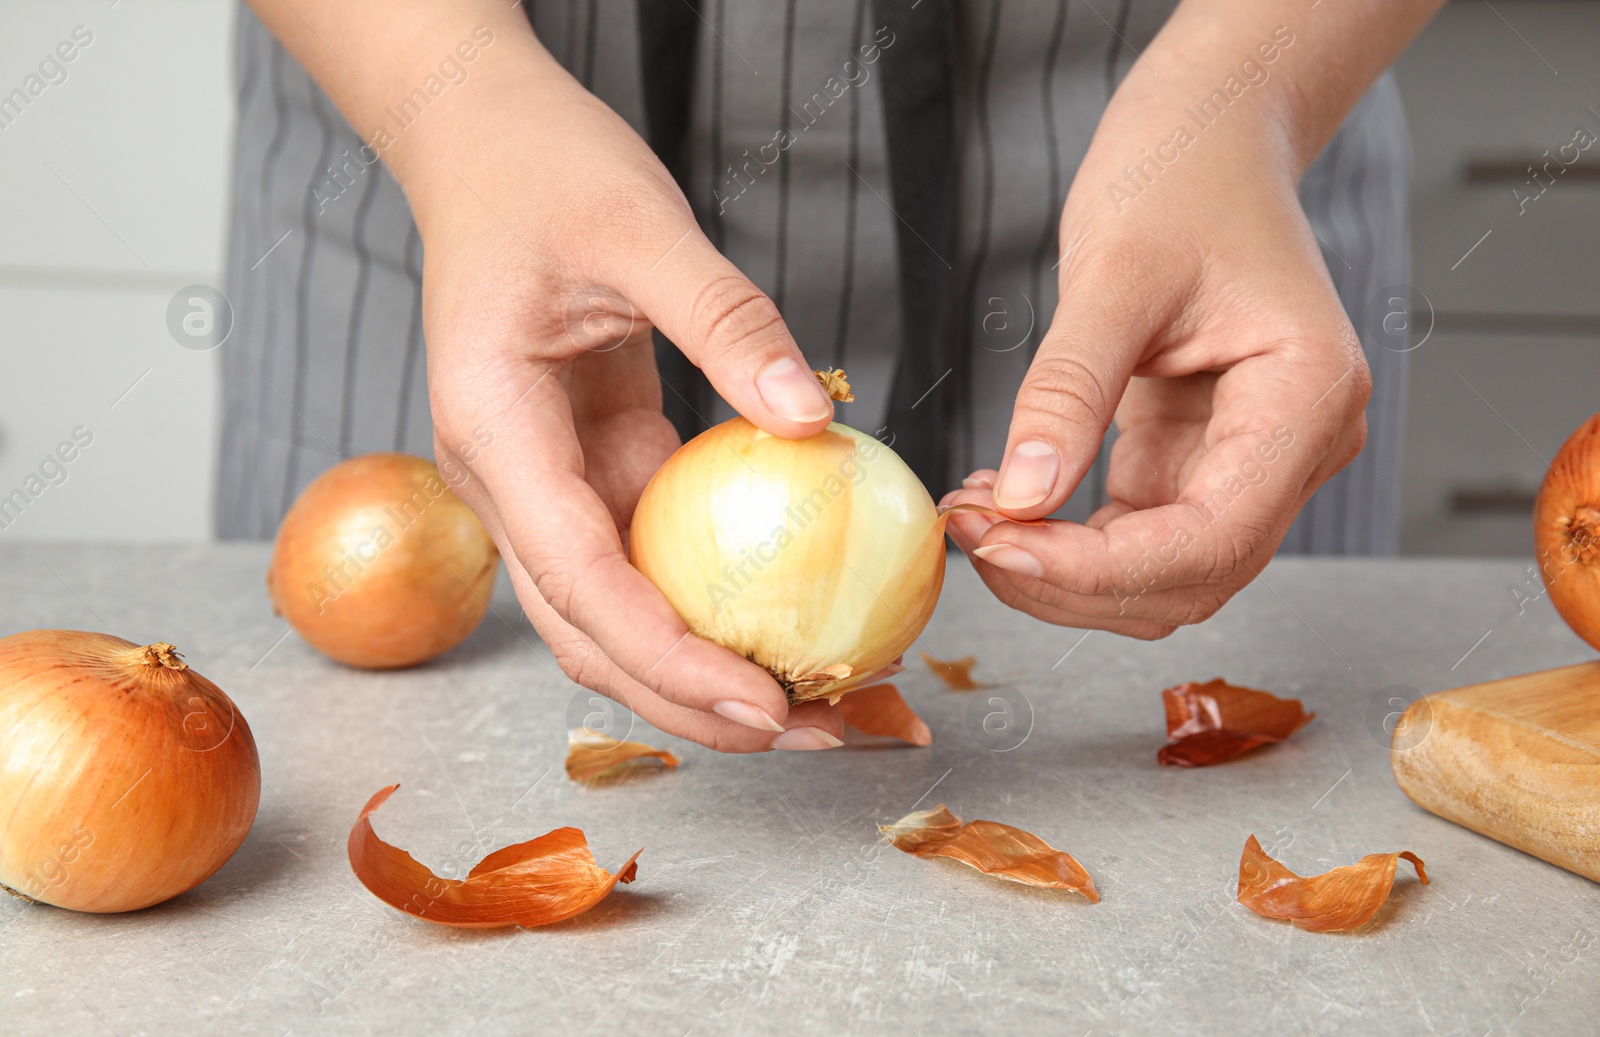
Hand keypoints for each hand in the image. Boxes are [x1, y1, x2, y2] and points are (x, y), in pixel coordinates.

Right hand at [412, 43, 845, 750]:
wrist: (481, 144)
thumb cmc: (542, 172)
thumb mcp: (641, 228)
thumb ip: (725, 320)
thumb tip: (813, 417)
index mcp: (495, 435)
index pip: (580, 581)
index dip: (668, 660)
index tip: (763, 706)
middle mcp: (508, 483)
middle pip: (593, 636)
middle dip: (696, 704)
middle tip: (818, 731)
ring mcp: (547, 484)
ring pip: (623, 614)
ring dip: (711, 668)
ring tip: (823, 699)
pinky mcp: (594, 468)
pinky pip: (657, 556)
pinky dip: (722, 599)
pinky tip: (799, 615)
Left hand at [945, 75, 1369, 637]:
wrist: (1208, 137)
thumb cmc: (1182, 176)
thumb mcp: (1113, 276)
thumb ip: (1069, 392)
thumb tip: (1022, 500)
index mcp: (1307, 399)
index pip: (1211, 540)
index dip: (1100, 568)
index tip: (999, 544)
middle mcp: (1299, 446)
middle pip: (1190, 576)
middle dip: (1072, 578)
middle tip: (971, 536)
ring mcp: (1255, 458)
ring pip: (1164, 573)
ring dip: (1066, 570)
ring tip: (977, 517)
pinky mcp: (1204, 457)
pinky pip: (1139, 532)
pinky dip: (1069, 537)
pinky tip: (1005, 501)